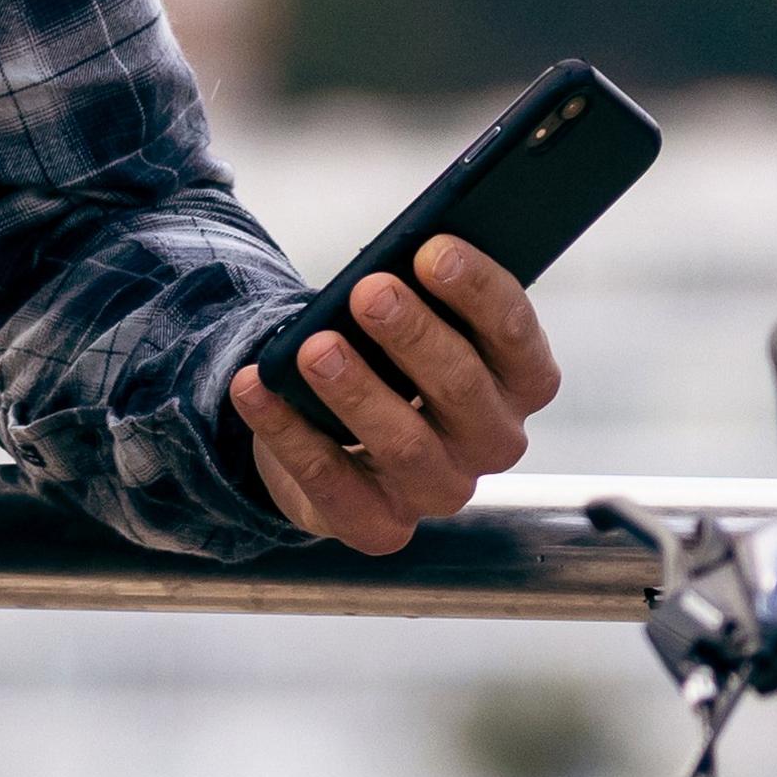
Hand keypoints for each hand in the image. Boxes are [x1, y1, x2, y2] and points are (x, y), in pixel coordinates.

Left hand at [234, 238, 558, 558]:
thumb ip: (425, 297)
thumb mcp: (422, 324)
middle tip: (368, 291)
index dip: (479, 291)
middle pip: (463, 388)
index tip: (432, 248)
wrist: (351, 445)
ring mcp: (440, 490)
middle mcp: (494, 442)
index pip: (516, 335)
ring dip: (356, 391)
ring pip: (404, 444)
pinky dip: (287, 433)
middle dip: (414, 335)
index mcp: (522, 382)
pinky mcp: (381, 528)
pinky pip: (332, 484)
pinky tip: (254, 387)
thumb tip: (388, 264)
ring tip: (314, 347)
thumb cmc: (394, 361)